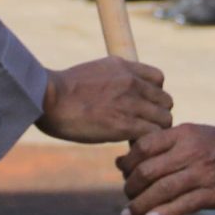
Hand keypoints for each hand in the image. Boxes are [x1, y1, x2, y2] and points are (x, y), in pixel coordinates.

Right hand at [38, 56, 171, 142]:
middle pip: (166, 101)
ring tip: (139, 140)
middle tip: (142, 127)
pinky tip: (133, 147)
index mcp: (124, 67)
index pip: (159, 79)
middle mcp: (132, 82)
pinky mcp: (125, 124)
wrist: (48, 97)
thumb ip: (112, 79)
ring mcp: (131, 103)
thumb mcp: (94, 71)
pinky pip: (153, 135)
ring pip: (165, 119)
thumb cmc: (61, 90)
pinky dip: (147, 144)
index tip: (143, 106)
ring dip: (155, 132)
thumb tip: (117, 93)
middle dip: (157, 115)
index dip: (154, 95)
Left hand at [119, 125, 214, 214]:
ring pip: (162, 190)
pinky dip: (163, 214)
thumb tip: (129, 158)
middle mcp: (191, 152)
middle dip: (131, 186)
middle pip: (148, 170)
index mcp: (183, 134)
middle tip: (127, 194)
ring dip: (140, 205)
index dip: (128, 160)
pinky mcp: (213, 193)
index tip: (122, 169)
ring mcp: (202, 173)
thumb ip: (166, 143)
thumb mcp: (193, 133)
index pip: (144, 146)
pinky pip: (182, 206)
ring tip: (129, 214)